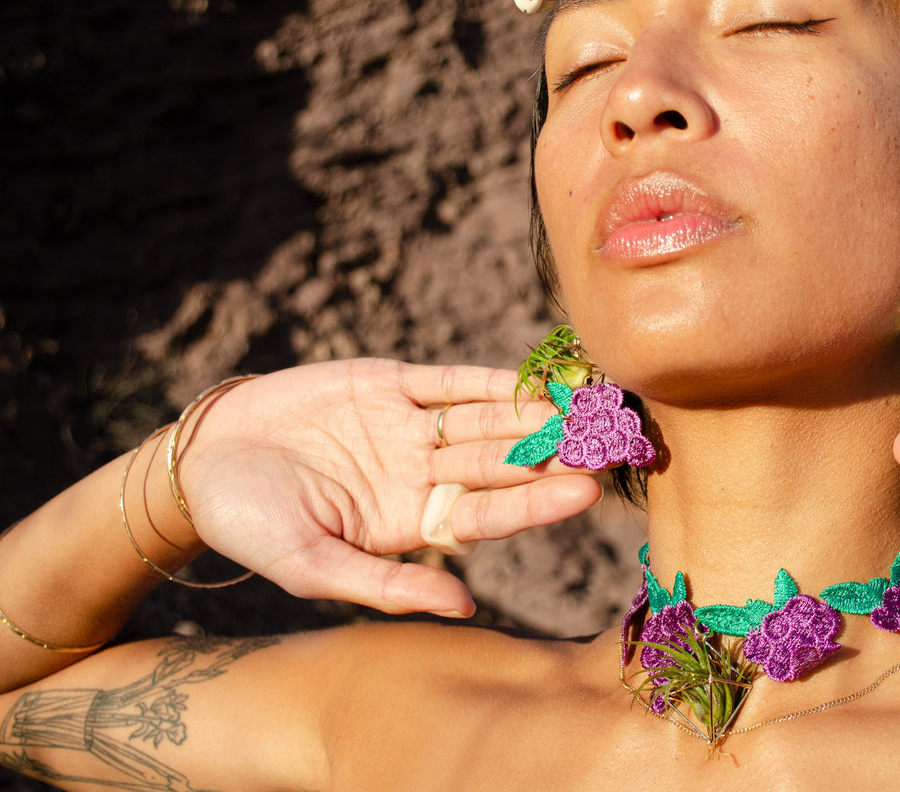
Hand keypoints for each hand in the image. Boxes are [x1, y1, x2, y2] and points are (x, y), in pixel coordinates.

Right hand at [179, 360, 600, 616]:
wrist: (202, 463)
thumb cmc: (254, 526)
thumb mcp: (313, 568)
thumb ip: (388, 586)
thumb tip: (465, 607)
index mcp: (413, 522)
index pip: (489, 512)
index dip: (536, 501)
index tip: (586, 491)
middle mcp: (423, 474)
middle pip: (500, 462)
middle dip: (553, 452)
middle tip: (609, 440)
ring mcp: (409, 427)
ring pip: (485, 419)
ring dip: (534, 413)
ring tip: (587, 405)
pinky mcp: (389, 383)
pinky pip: (448, 381)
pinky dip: (490, 380)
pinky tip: (534, 379)